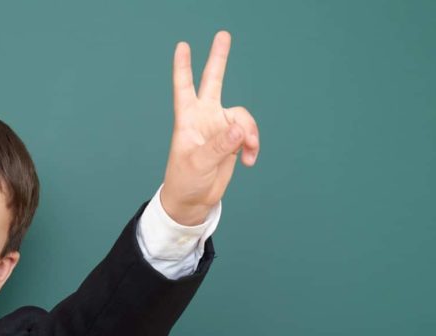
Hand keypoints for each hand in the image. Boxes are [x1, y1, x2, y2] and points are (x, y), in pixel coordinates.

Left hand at [160, 31, 259, 224]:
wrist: (194, 201)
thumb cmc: (185, 180)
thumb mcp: (199, 163)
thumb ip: (219, 145)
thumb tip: (240, 129)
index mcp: (188, 119)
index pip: (184, 87)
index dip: (183, 67)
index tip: (182, 46)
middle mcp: (205, 117)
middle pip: (214, 81)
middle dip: (219, 58)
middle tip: (223, 34)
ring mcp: (220, 127)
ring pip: (242, 116)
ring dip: (249, 132)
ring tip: (249, 151)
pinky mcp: (232, 140)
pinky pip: (249, 133)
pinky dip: (253, 145)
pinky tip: (249, 160)